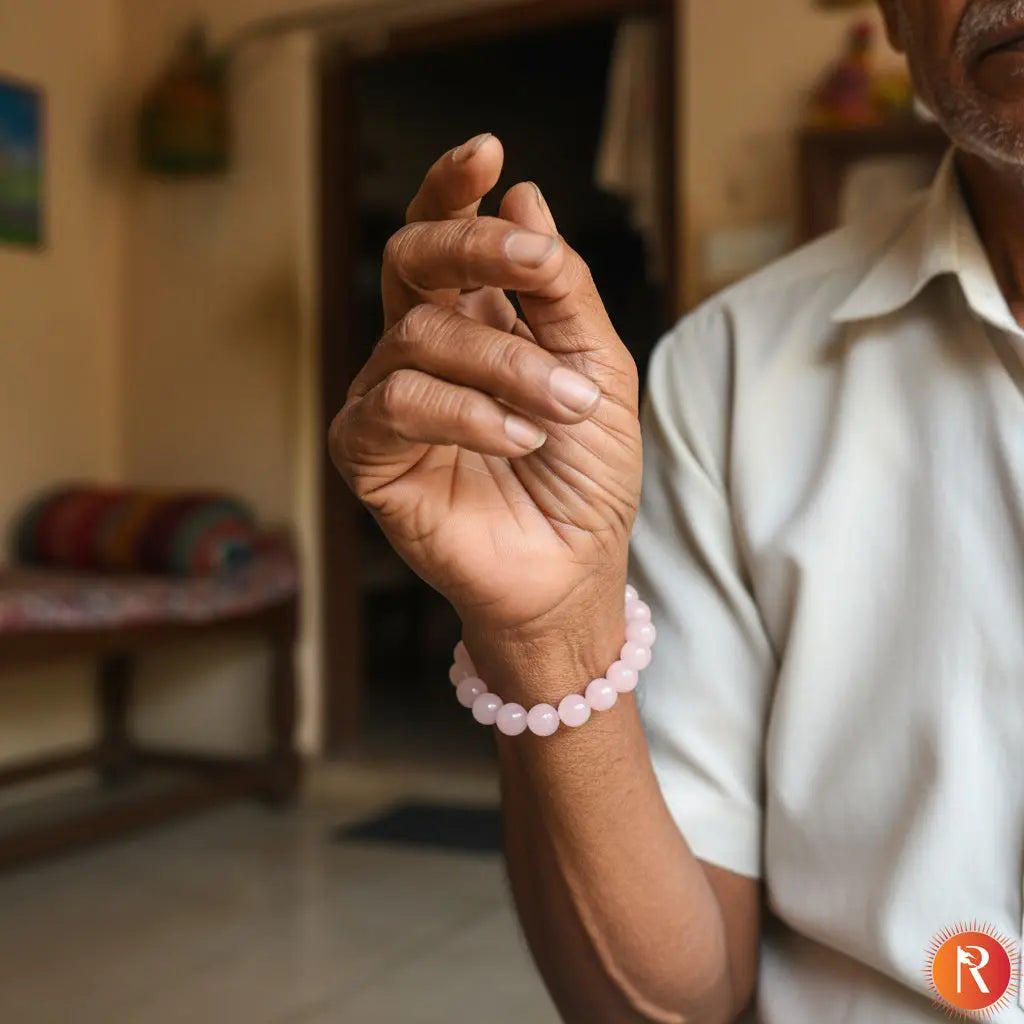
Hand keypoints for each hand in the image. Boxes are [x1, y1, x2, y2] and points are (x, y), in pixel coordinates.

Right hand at [329, 134, 642, 639]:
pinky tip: (517, 437)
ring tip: (564, 408)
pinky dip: (466, 413)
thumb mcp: (598, 368)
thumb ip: (561, 290)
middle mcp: (424, 352)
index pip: (445, 238)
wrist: (572, 570)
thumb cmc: (586, 476)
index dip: (454, 189)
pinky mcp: (368, 454)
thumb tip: (525, 195)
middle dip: (471, 245)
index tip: (488, 150)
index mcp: (476, 323)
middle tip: (531, 262)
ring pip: (419, 335)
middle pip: (411, 260)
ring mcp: (389, 401)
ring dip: (506, 364)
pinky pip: (396, 403)